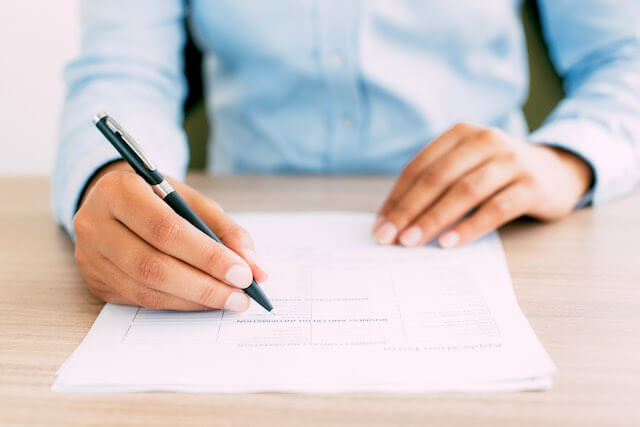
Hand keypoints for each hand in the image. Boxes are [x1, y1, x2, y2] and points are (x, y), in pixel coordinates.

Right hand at [73, 161, 267, 310]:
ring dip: (194, 300)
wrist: (112, 200)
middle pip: (153, 266)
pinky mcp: (95, 281)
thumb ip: (226, 231)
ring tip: (229, 300)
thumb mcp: (192, 200)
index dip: (207, 256)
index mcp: (119, 191)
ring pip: (146, 290)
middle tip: (241, 296)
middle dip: (204, 285)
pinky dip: (178, 303)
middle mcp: (95, 224)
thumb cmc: (157, 197)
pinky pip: (140, 300)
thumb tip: (257, 270)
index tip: (243, 273)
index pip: (166, 230)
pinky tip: (203, 301)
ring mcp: (90, 256)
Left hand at [374, 122, 592, 247]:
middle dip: (408, 210)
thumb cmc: (499, 173)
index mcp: (461, 134)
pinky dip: (470, 227)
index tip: (380, 224)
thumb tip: (394, 219)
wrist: (558, 171)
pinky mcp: (532, 185)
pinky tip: (450, 243)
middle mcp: (485, 140)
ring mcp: (511, 161)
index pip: (419, 167)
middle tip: (389, 237)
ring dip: (433, 219)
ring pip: (464, 191)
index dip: (397, 197)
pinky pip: (496, 208)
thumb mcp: (467, 165)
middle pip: (437, 178)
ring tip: (412, 242)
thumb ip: (437, 183)